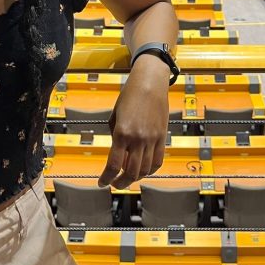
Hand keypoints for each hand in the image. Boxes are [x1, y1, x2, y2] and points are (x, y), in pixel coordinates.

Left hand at [98, 57, 170, 188]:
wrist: (150, 82)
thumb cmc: (130, 94)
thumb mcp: (115, 116)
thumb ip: (115, 136)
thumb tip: (117, 153)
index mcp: (122, 132)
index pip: (113, 165)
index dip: (106, 178)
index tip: (101, 182)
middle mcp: (138, 138)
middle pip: (130, 172)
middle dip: (120, 182)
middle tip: (114, 183)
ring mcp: (152, 139)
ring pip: (145, 170)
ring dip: (135, 178)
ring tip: (127, 177)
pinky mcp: (162, 137)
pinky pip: (158, 161)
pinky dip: (150, 170)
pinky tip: (144, 170)